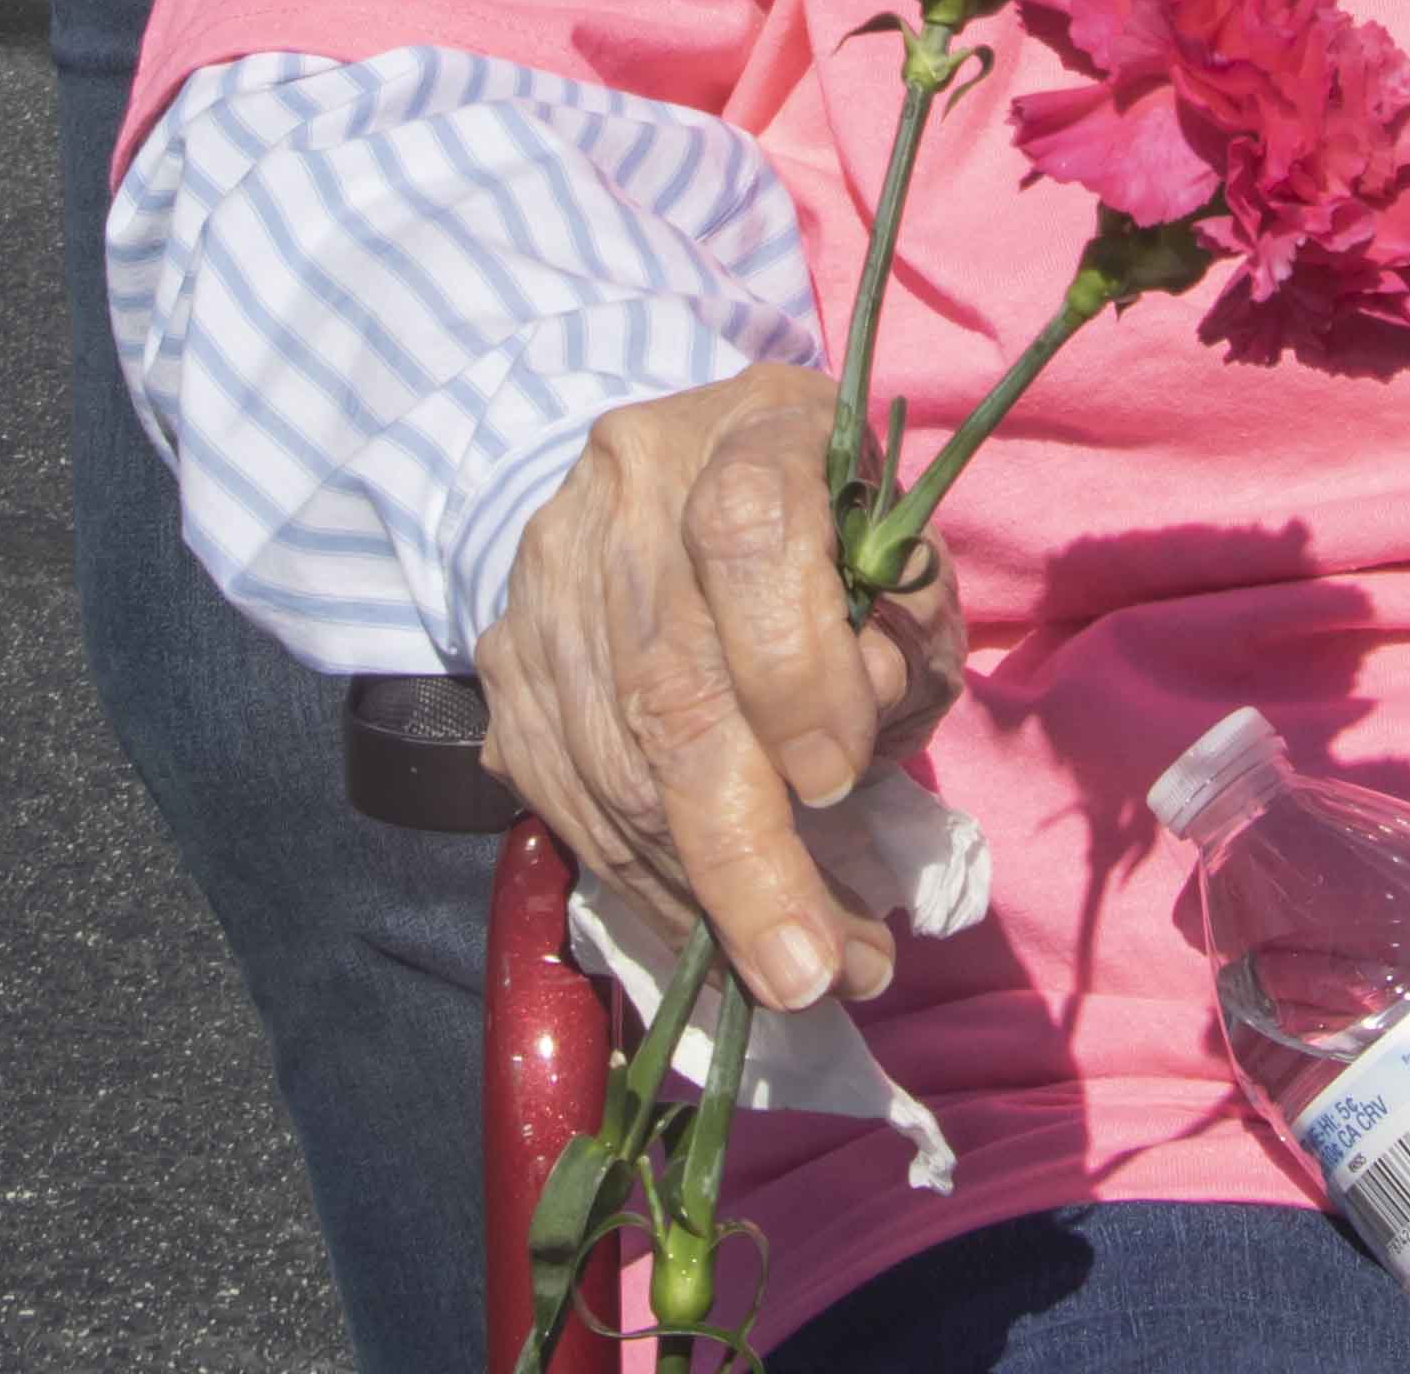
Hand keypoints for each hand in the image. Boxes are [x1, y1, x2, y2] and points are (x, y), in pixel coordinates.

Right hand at [473, 363, 964, 1011]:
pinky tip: (715, 939)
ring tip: (799, 972)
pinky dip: (651, 888)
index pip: (753, 539)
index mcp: (746, 437)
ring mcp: (548, 591)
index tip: (837, 776)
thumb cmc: (822, 510)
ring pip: (616, 775)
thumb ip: (904, 632)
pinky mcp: (506, 669)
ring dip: (709, 902)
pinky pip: (572, 804)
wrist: (666, 460)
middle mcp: (629, 503)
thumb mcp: (895, 538)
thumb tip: (853, 768)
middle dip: (747, 858)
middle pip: (669, 693)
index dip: (795, 666)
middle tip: (816, 973)